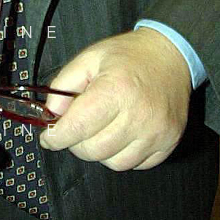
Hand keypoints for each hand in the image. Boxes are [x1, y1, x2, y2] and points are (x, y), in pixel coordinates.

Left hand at [40, 27, 191, 170]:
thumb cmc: (129, 56)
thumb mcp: (89, 58)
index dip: (57, 137)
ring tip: (103, 128)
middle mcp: (138, 114)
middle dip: (77, 142)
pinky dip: (123, 154)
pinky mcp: (169, 142)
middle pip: (93, 150)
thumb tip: (51, 114)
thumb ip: (64, 83)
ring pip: (114, 163)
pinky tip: (123, 133)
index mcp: (115, 89)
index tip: (49, 137)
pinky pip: (136, 164)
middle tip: (78, 126)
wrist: (171, 54)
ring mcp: (156, 132)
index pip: (77, 127)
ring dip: (101, 151)